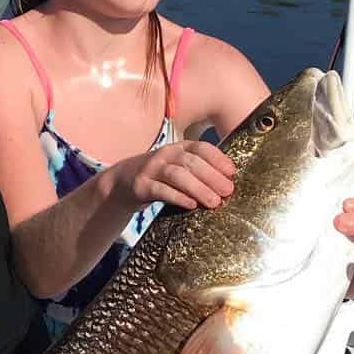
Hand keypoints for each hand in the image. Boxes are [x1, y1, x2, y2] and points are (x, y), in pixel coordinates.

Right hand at [111, 139, 235, 213]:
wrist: (121, 183)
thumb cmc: (158, 177)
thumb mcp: (177, 167)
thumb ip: (198, 171)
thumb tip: (228, 183)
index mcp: (178, 148)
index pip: (201, 147)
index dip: (218, 159)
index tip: (232, 172)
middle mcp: (165, 155)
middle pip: (191, 162)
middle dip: (212, 176)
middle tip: (228, 191)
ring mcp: (151, 169)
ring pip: (177, 175)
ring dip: (198, 188)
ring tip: (214, 202)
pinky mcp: (140, 185)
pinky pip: (160, 190)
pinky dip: (177, 197)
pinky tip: (191, 205)